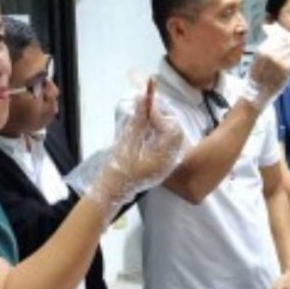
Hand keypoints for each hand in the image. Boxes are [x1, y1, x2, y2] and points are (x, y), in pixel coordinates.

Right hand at [87, 80, 183, 216]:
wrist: (113, 190)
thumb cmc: (118, 169)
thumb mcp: (126, 142)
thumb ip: (138, 120)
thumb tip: (142, 98)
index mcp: (163, 157)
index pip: (170, 129)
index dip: (159, 113)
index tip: (147, 104)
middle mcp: (169, 161)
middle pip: (175, 132)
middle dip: (163, 117)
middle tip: (148, 107)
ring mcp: (167, 163)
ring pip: (172, 137)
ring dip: (161, 124)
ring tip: (147, 116)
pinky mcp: (162, 164)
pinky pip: (167, 144)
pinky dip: (159, 133)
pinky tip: (148, 129)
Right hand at [244, 23, 289, 108]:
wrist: (257, 94)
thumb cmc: (257, 78)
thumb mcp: (257, 59)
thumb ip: (268, 48)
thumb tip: (279, 37)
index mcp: (262, 49)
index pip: (278, 36)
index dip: (285, 37)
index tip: (288, 40)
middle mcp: (270, 52)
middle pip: (288, 41)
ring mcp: (279, 60)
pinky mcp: (287, 68)